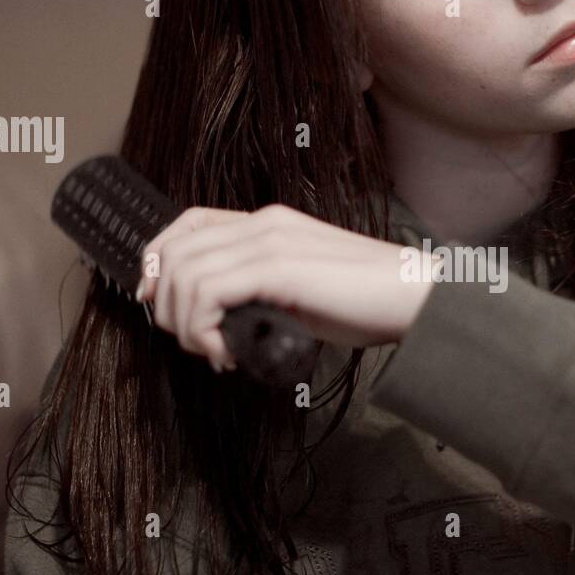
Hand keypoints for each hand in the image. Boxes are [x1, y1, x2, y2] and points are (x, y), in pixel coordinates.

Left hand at [134, 203, 437, 370]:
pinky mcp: (277, 265)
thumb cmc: (371, 303)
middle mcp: (263, 222)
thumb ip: (265, 293)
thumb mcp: (305, 290)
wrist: (416, 298)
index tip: (158, 304)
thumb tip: (225, 324)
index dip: (158, 260)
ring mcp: (270, 240)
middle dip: (166, 305)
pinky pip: (207, 291)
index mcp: (270, 222)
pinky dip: (202, 329)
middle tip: (196, 344)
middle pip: (175, 250)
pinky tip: (228, 352)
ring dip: (184, 323)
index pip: (189, 224)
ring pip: (183, 272)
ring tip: (215, 352)